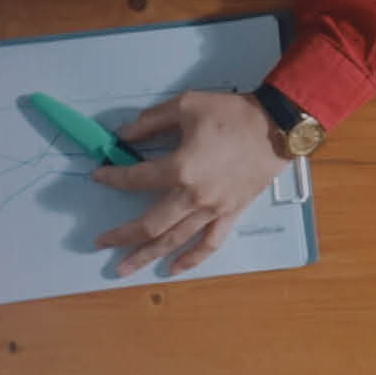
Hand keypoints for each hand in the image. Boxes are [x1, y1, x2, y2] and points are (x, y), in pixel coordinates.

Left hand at [91, 92, 286, 276]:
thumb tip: (123, 135)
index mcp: (180, 168)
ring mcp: (213, 210)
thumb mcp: (185, 106)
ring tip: (124, 268)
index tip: (100, 177)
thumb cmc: (232, 113)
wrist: (276, 127)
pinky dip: (191, 259)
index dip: (113, 178)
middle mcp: (193, 196)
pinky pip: (209, 243)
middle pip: (149, 225)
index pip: (136, 179)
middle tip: (100, 242)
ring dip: (146, 256)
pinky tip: (173, 268)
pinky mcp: (230, 214)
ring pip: (174, 240)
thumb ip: (149, 122)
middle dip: (121, 236)